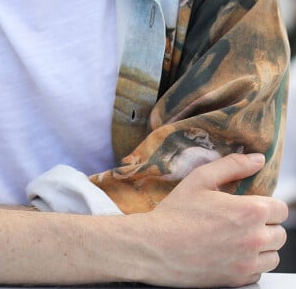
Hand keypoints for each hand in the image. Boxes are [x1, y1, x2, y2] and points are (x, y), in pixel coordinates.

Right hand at [137, 153, 287, 287]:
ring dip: (262, 246)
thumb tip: (257, 159)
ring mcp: (247, 263)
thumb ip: (233, 165)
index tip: (253, 203)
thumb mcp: (201, 179)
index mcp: (249, 211)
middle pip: (280, 233)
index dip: (268, 204)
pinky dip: (250, 264)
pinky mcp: (237, 280)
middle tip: (242, 219)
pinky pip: (258, 273)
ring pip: (273, 255)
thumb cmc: (176, 213)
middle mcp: (254, 239)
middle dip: (266, 224)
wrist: (155, 247)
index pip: (281, 209)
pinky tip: (231, 252)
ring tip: (238, 236)